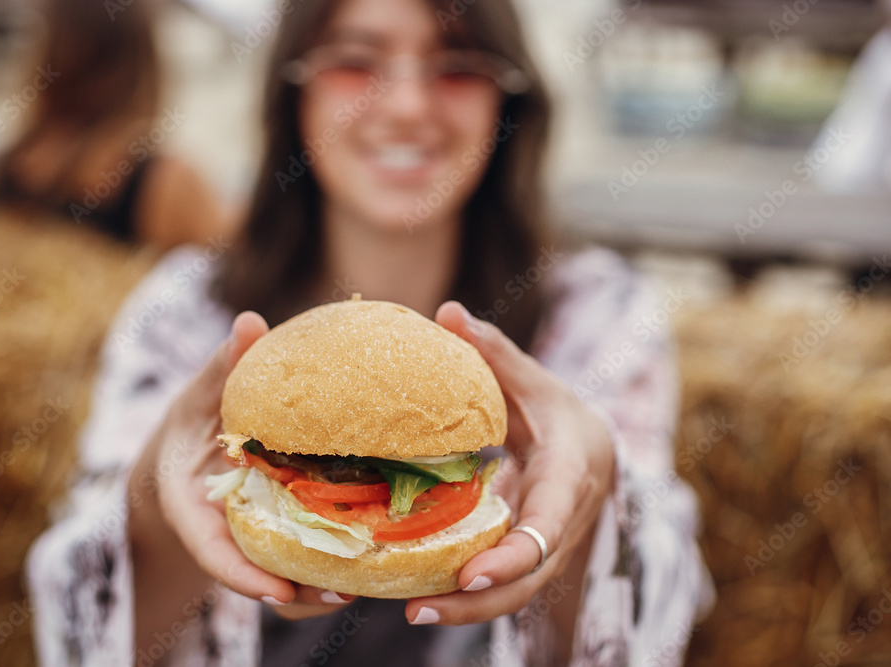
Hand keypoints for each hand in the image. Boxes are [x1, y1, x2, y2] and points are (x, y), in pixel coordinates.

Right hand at [129, 311, 354, 627]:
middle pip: (257, 574)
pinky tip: (375, 553)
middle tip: (343, 591)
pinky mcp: (276, 535)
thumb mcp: (198, 396)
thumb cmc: (190, 426)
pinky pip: (300, 556)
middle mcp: (224, 533)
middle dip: (297, 591)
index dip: (243, 575)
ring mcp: (251, 540)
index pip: (213, 552)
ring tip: (364, 585)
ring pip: (283, 576)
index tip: (278, 591)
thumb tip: (250, 322)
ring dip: (319, 587)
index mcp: (195, 509)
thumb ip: (223, 368)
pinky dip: (330, 560)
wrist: (185, 457)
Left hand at [401, 301, 615, 625]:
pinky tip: (417, 597)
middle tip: (420, 607)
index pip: (551, 520)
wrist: (594, 453)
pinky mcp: (527, 558)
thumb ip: (495, 353)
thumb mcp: (533, 381)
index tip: (472, 573)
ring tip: (411, 610)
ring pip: (516, 592)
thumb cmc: (558, 413)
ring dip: (466, 610)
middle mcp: (564, 520)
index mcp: (571, 473)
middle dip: (481, 600)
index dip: (516, 552)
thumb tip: (447, 312)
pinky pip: (501, 586)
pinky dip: (465, 598)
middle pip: (530, 576)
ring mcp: (549, 546)